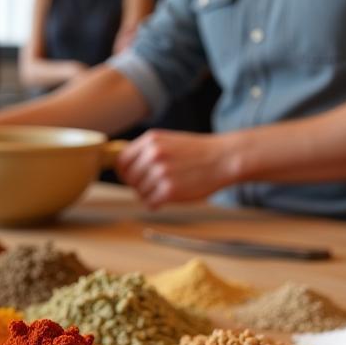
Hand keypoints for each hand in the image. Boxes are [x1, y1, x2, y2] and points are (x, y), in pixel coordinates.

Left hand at [115, 129, 244, 207]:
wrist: (223, 159)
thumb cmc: (197, 152)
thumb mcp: (168, 141)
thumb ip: (146, 151)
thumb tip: (125, 168)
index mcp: (151, 140)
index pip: (122, 161)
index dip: (125, 172)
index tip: (132, 178)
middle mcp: (153, 155)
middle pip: (129, 179)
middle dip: (138, 185)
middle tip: (153, 186)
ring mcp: (161, 173)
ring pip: (139, 193)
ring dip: (149, 196)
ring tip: (165, 190)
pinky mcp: (170, 190)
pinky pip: (150, 203)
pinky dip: (157, 204)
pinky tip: (167, 198)